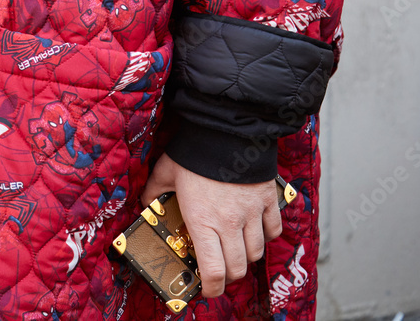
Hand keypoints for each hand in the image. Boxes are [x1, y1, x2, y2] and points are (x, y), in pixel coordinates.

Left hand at [140, 153, 281, 297]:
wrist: (225, 129)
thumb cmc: (194, 152)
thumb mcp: (164, 172)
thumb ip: (153, 193)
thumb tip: (145, 205)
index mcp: (202, 221)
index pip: (213, 271)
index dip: (212, 289)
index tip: (207, 290)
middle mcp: (229, 223)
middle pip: (237, 268)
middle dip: (227, 276)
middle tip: (219, 270)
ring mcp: (251, 213)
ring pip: (256, 252)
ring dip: (245, 257)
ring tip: (235, 250)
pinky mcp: (267, 200)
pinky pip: (274, 229)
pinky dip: (267, 235)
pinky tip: (255, 230)